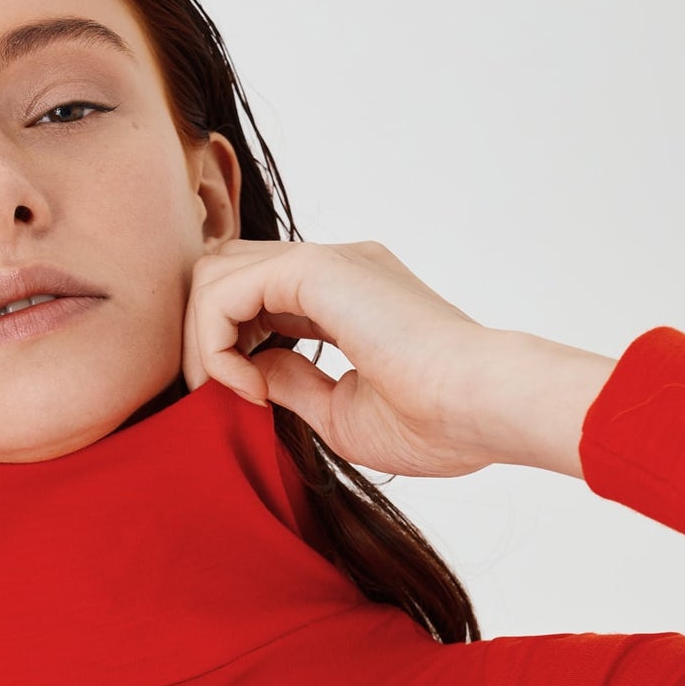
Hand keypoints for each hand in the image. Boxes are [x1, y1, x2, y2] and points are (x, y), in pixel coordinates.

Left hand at [181, 238, 503, 479]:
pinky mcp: (318, 269)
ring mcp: (328, 261)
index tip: (251, 404)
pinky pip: (225, 289)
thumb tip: (248, 368)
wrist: (482, 409)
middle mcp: (334, 268)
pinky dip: (216, 341)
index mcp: (345, 297)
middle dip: (203, 335)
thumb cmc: (432, 424)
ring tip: (232, 393)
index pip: (252, 296)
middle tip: (218, 396)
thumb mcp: (338, 410)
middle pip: (225, 273)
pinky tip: (246, 385)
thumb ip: (290, 381)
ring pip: (216, 273)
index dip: (229, 348)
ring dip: (203, 339)